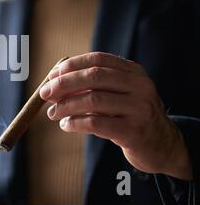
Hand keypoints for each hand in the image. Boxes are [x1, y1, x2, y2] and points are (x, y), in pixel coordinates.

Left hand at [39, 52, 192, 180]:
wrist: (161, 144)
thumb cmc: (128, 116)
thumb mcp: (115, 95)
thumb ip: (89, 88)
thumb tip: (51, 86)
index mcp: (133, 71)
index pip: (97, 60)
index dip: (71, 65)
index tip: (52, 75)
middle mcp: (139, 85)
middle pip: (94, 77)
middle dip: (64, 84)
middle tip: (44, 93)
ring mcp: (139, 108)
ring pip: (93, 100)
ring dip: (66, 106)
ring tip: (53, 114)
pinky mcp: (134, 131)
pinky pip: (96, 123)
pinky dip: (75, 123)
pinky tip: (66, 125)